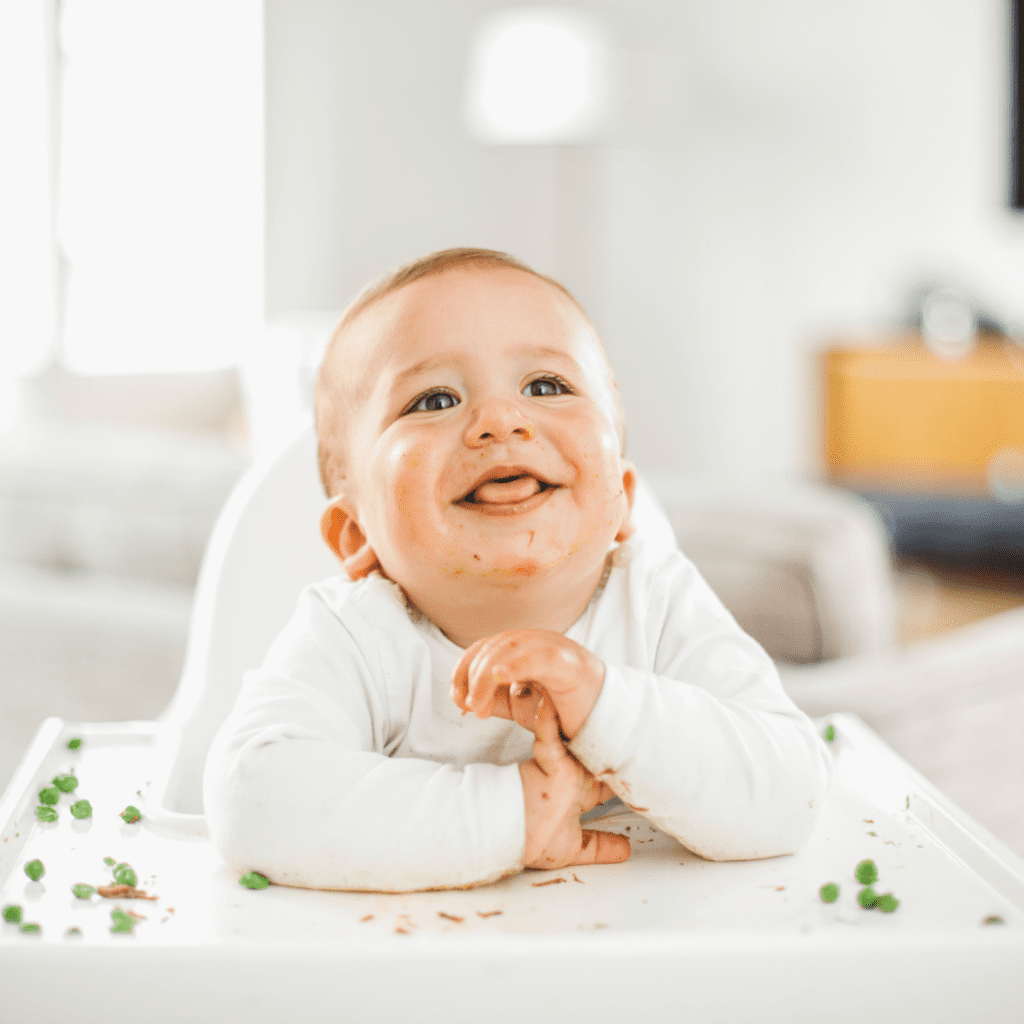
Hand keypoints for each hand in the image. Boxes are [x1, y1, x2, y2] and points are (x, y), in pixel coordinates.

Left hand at [450, 630, 605, 739]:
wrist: (603, 721)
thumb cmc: (561, 711)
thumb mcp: (518, 706)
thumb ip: (492, 699)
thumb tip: (461, 699)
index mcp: (521, 646)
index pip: (483, 647)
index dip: (463, 670)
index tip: (456, 697)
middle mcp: (535, 640)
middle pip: (491, 647)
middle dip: (472, 678)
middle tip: (470, 708)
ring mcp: (554, 646)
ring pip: (508, 649)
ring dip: (486, 677)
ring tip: (479, 706)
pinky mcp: (569, 662)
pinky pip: (540, 657)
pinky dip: (516, 664)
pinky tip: (500, 676)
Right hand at [519, 694, 630, 868]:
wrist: (508, 838)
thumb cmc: (532, 840)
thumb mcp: (574, 847)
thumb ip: (600, 846)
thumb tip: (627, 851)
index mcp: (577, 792)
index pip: (604, 777)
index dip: (619, 770)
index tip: (638, 761)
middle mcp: (572, 775)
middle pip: (596, 753)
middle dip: (612, 737)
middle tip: (632, 723)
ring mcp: (562, 766)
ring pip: (580, 739)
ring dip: (585, 720)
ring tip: (598, 696)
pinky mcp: (549, 760)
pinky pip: (549, 733)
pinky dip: (548, 718)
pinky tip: (552, 699)